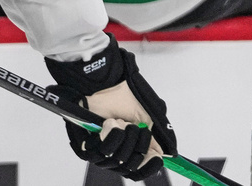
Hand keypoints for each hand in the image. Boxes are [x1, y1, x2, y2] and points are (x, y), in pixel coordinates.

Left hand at [46, 35, 176, 179]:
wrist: (105, 82)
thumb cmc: (124, 96)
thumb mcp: (147, 117)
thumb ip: (156, 138)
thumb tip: (162, 155)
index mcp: (131, 146)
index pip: (140, 169)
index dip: (148, 165)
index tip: (156, 155)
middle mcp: (116, 151)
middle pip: (131, 166)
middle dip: (136, 144)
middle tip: (134, 126)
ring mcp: (102, 149)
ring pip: (118, 159)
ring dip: (124, 137)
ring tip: (120, 120)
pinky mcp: (88, 145)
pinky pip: (104, 151)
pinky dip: (112, 134)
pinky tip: (110, 122)